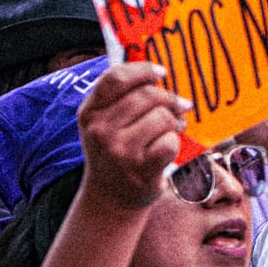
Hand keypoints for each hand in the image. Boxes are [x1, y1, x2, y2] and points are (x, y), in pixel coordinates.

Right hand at [76, 63, 187, 212]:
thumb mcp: (102, 122)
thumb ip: (120, 95)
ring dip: (173, 122)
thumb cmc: (112, 151)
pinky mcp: (141, 170)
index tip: (160, 73)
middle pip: (146, 95)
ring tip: (172, 128)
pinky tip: (167, 147)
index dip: (143, 70)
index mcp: (89, 112)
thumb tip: (157, 71)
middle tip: (178, 106)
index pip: (117, 77)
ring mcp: (119, 151)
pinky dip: (174, 142)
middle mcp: (100, 130)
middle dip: (168, 98)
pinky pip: (170, 142)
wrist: (109, 197)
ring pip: (162, 117)